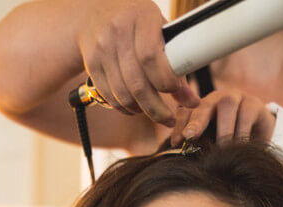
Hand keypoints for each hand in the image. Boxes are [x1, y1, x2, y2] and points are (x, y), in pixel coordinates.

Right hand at [78, 0, 197, 122]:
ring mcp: (102, 48)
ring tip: (155, 112)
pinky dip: (126, 108)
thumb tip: (191, 101)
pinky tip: (136, 108)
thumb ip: (175, 61)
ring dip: (142, 110)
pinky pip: (110, 97)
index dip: (166, 80)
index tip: (176, 91)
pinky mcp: (92, 64)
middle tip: (170, 119)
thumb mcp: (158, 29)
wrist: (94, 11)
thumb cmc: (137, 22)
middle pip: (138, 83)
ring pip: (124, 94)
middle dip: (157, 108)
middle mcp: (118, 31)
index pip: (151, 57)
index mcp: (141, 17)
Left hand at [170, 87, 273, 145]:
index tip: (175, 143)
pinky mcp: (253, 104)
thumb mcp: (211, 144)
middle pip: (203, 105)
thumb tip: (182, 161)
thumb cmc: (229, 141)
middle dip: (196, 121)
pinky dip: (242, 132)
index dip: (179, 126)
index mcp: (201, 109)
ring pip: (227, 105)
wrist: (259, 133)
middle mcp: (216, 100)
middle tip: (190, 136)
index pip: (185, 113)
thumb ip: (198, 148)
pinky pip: (246, 114)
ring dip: (223, 128)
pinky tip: (240, 146)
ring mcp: (236, 98)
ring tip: (222, 148)